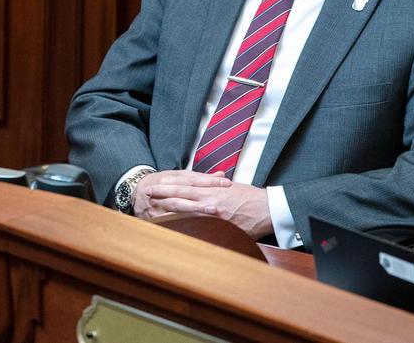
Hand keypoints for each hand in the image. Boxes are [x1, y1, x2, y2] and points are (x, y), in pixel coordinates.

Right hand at [133, 170, 228, 217]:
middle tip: (221, 202)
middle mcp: (165, 189)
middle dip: (205, 196)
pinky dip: (182, 223)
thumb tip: (222, 173)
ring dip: (196, 210)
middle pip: (187, 192)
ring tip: (212, 212)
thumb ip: (200, 177)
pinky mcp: (154, 217)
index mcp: (171, 177)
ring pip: (178, 207)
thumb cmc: (162, 183)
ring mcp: (159, 203)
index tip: (226, 182)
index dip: (210, 180)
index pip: (194, 178)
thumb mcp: (178, 176)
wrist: (134, 190)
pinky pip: (169, 221)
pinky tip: (195, 227)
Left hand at [137, 170, 274, 238]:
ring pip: (185, 212)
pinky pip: (197, 227)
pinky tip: (172, 230)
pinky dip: (184, 228)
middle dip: (162, 196)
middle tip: (146, 194)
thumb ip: (215, 186)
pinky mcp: (218, 226)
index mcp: (212, 189)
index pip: (185, 186)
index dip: (168, 185)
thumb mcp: (231, 187)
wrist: (267, 209)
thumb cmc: (251, 197)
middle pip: (180, 197)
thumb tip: (204, 185)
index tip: (155, 184)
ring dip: (167, 211)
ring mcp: (213, 214)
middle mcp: (209, 200)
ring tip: (152, 210)